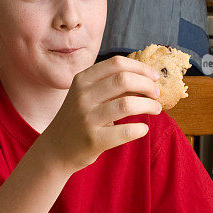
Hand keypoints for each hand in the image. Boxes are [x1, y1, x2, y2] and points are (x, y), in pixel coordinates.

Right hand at [42, 56, 161, 173]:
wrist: (56, 149)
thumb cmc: (78, 118)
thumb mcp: (87, 95)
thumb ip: (110, 85)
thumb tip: (147, 78)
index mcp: (82, 80)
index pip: (117, 63)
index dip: (140, 68)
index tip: (154, 76)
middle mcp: (82, 96)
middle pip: (124, 79)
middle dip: (147, 85)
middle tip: (156, 93)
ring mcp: (87, 118)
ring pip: (128, 104)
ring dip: (149, 105)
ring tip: (156, 109)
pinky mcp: (93, 140)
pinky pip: (126, 131)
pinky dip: (141, 128)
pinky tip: (143, 128)